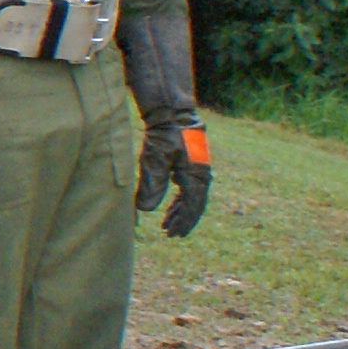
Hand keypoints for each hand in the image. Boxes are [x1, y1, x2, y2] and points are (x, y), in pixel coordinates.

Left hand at [135, 115, 211, 239]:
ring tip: (166, 223)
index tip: (172, 234)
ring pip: (192, 197)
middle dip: (182, 220)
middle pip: (194, 204)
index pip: (192, 207)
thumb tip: (146, 210)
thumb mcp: (154, 160)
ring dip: (180, 211)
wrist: (172, 113)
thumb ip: (151, 185)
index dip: (183, 222)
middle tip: (170, 234)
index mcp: (195, 176)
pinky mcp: (192, 164)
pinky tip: (171, 206)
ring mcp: (198, 169)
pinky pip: (189, 187)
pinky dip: (180, 199)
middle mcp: (201, 174)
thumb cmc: (163, 136)